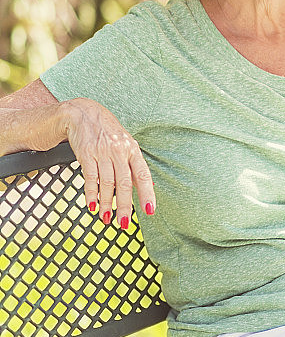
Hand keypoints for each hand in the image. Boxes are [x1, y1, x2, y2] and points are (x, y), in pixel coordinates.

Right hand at [62, 98, 155, 227]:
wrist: (82, 113)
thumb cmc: (107, 131)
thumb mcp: (125, 144)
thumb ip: (133, 165)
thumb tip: (147, 186)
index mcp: (133, 149)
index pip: (143, 175)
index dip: (147, 193)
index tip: (149, 211)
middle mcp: (120, 151)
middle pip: (124, 182)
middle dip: (125, 205)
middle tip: (124, 223)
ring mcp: (103, 152)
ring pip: (107, 182)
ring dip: (107, 203)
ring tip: (108, 219)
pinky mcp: (86, 154)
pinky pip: (90, 177)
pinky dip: (91, 193)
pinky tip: (93, 205)